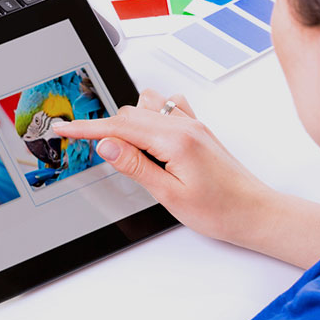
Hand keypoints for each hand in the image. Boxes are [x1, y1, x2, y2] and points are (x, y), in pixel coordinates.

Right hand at [52, 90, 273, 245]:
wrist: (255, 213)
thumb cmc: (220, 210)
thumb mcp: (169, 195)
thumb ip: (135, 166)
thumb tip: (107, 145)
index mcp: (176, 141)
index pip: (119, 128)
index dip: (86, 129)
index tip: (65, 129)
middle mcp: (185, 126)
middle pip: (129, 113)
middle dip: (104, 128)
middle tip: (88, 148)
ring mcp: (193, 125)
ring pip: (146, 106)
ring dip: (127, 120)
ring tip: (122, 148)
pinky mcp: (198, 130)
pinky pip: (167, 107)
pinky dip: (149, 114)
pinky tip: (147, 134)